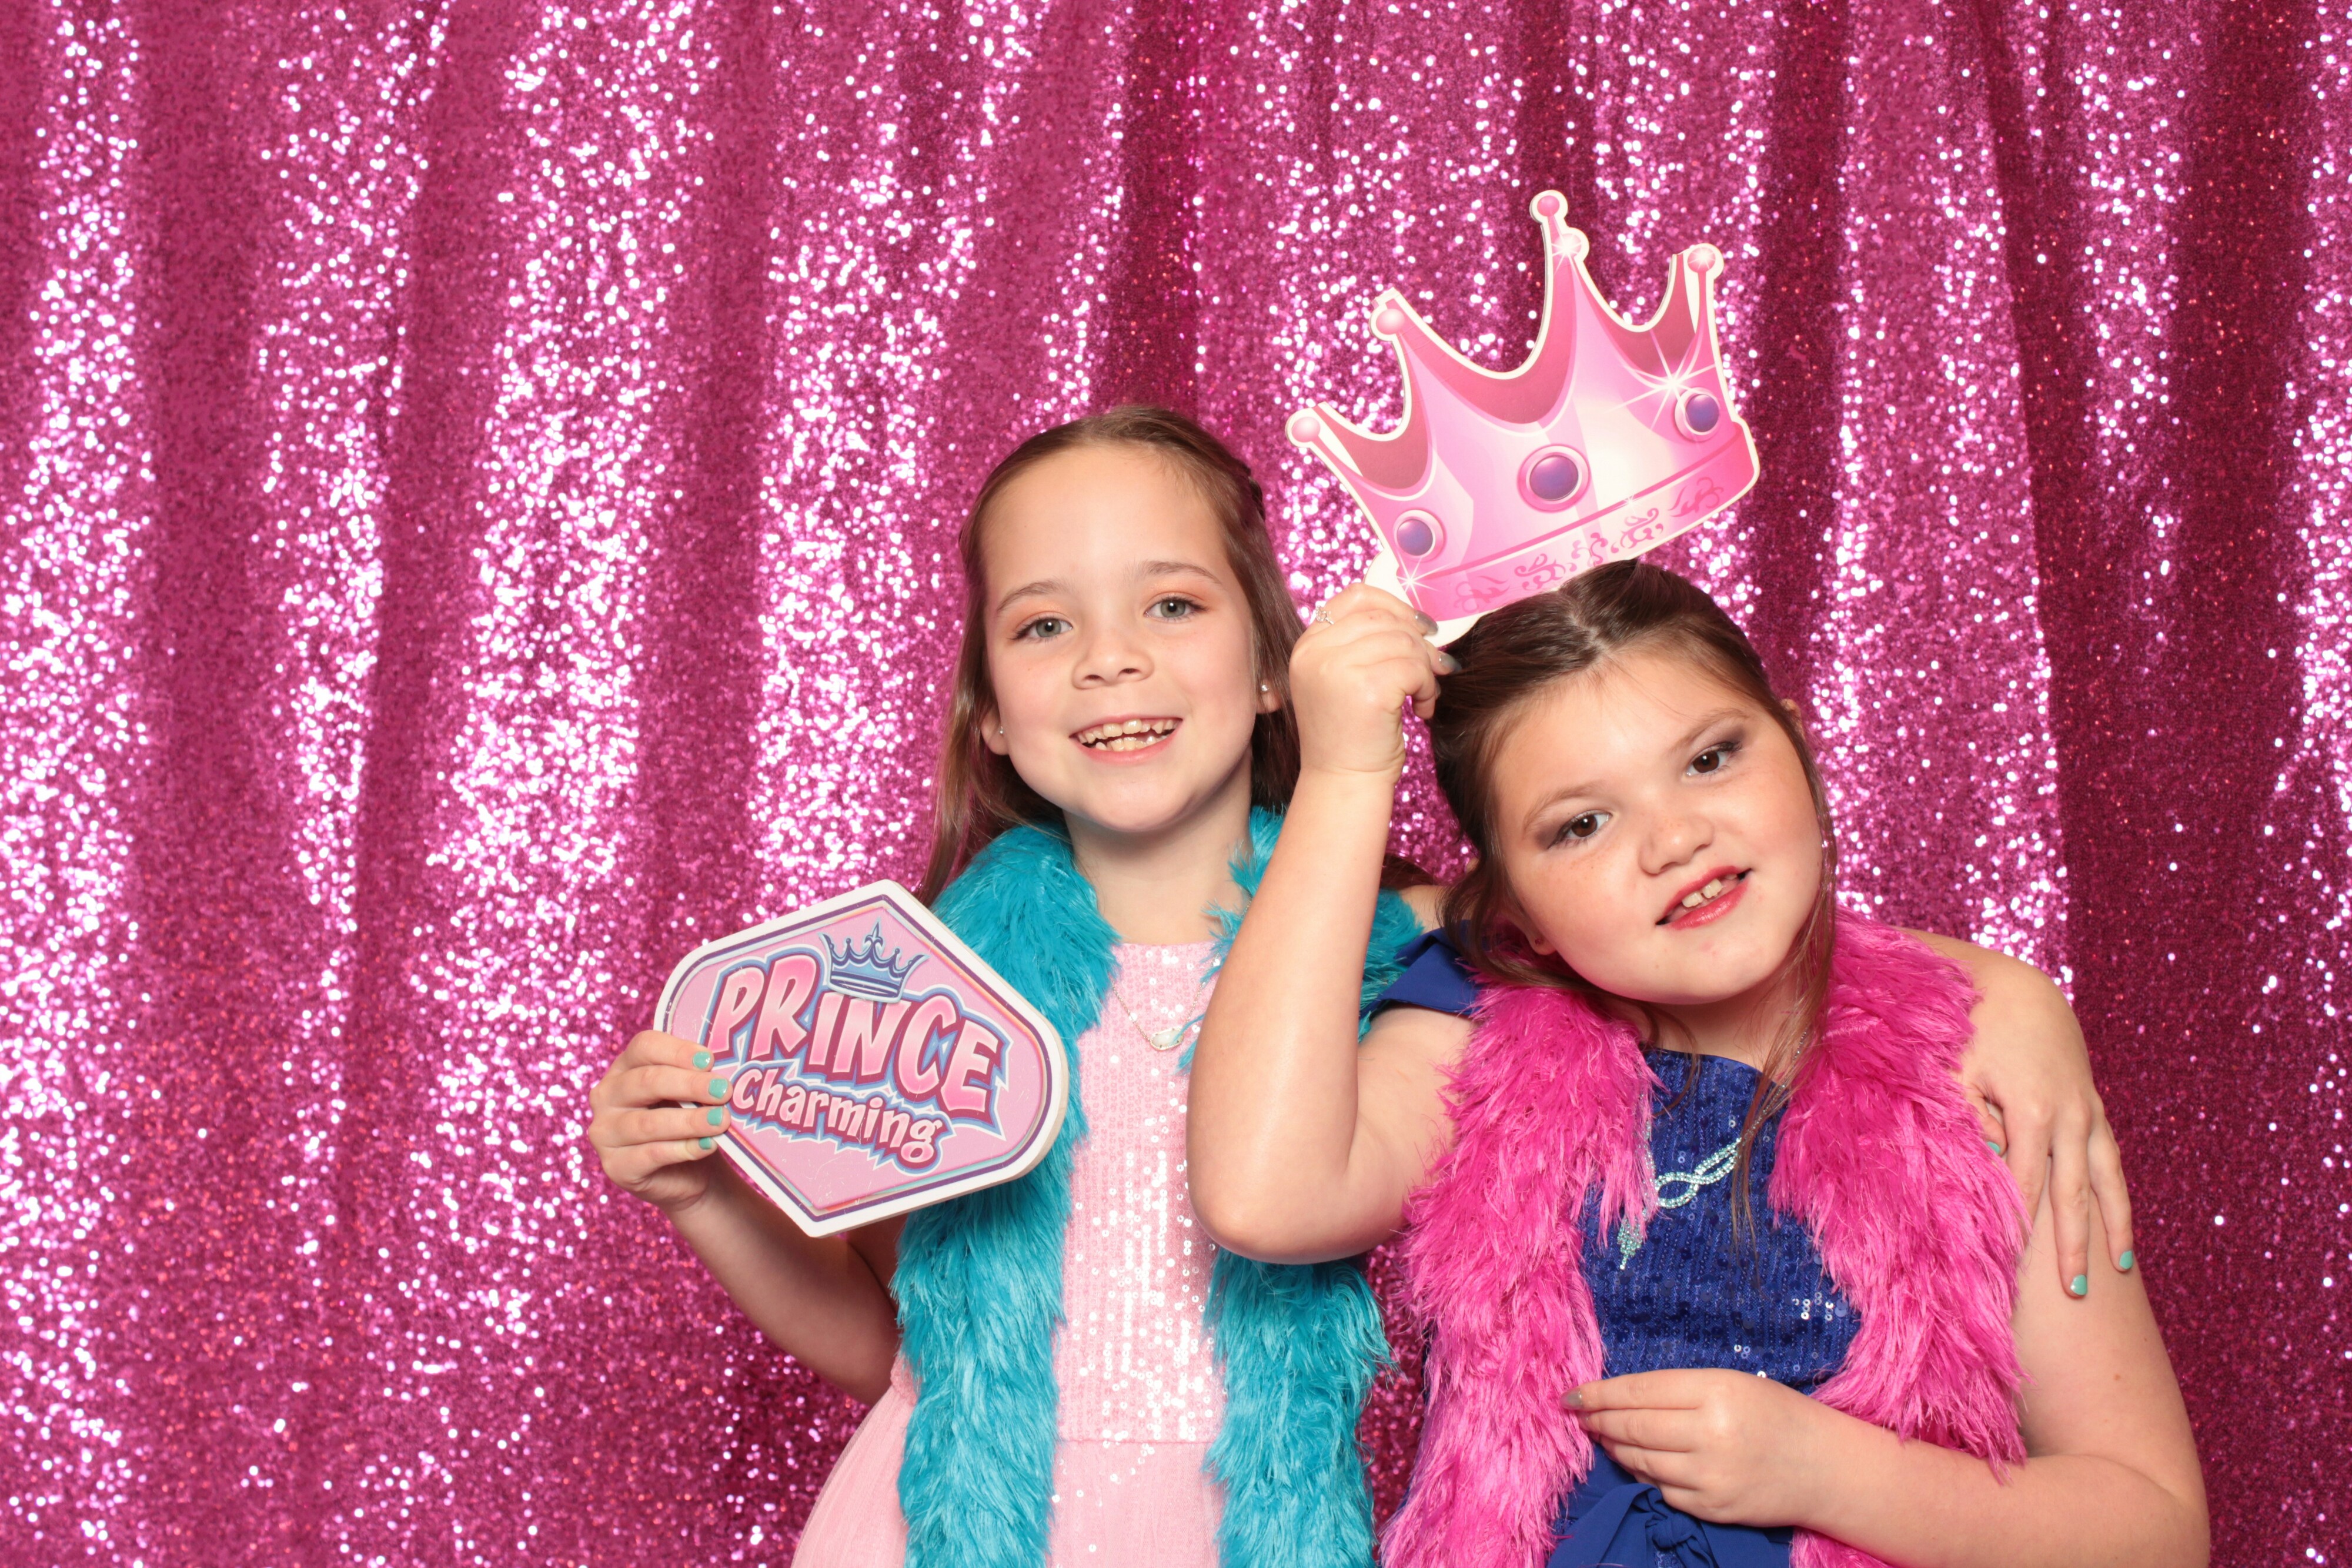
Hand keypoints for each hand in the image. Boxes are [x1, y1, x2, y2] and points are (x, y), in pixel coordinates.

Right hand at [587, 1029, 733, 1212]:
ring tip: (721, 1120)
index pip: (644, 1046)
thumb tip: (728, 1066)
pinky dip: (683, 1149)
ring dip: (689, 1121)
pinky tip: (707, 1145)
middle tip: (723, 1090)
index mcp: (625, 1066)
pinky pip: (650, 1155)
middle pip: (646, 1081)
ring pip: (648, 1122)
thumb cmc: (689, 1120)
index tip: (709, 1059)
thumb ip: (700, 1076)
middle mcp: (608, 1096)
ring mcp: (606, 1132)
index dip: (677, 1051)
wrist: (689, 1173)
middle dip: (689, 1085)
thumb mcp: (693, 1093)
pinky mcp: (616, 1166)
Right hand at [1292, 583, 1453, 779]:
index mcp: (1307, 645)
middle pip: (1386, 618)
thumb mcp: (1343, 679)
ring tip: (1423, 695)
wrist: (1343, 783)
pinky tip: (1421, 708)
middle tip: (1432, 671)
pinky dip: (1427, 686)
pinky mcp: (1366, 688)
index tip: (1419, 630)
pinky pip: (1414, 667)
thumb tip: (1421, 621)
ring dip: (1425, 668)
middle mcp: (1315, 651)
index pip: (1357, 596)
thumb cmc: (1350, 736)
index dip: (1395, 606)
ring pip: (1405, 641)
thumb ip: (1364, 644)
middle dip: (1419, 643)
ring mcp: (1337, 668)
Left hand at [1567, 1369, 1829, 1527]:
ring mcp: (1711, 1477)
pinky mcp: (1712, 1508)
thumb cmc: (1777, 1415)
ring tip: (1604, 1436)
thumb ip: (1679, 1391)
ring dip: (1615, 1448)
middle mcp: (1711, 1434)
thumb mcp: (1732, 1384)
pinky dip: (1643, 1475)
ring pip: (1640, 1462)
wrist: (1825, 1468)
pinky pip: (1660, 1491)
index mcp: (1717, 1391)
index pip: (1640, 1392)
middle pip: (1633, 1428)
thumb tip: (1620, 1399)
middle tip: (1581, 1416)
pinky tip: (1636, 1464)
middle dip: (1599, 1421)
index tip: (1572, 1395)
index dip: (1599, 1394)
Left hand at [1956, 961, 2135, 1292]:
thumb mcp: (1956, 1070)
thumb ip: (1965, 1117)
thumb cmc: (1973, 1029)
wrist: (2018, 989)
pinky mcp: (2095, 1106)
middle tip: (2074, 1294)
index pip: (2024, 1184)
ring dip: (2112, 1225)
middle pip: (2072, 1193)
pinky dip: (2118, 1194)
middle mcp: (2071, 1117)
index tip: (2012, 1268)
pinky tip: (2122, 1224)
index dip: (2019, 1228)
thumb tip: (1983, 1161)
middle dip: (2073, 1243)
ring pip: (2107, 1180)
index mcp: (2032, 1111)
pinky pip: (2111, 1159)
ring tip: (2117, 1270)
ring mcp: (2089, 1112)